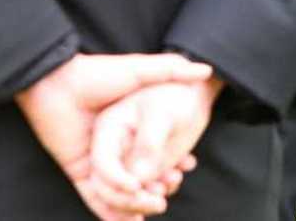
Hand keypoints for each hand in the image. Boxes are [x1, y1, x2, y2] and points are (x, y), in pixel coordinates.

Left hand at [14, 54, 213, 220]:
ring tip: (156, 205)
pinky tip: (130, 220)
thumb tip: (206, 71)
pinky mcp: (77, 170)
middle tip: (170, 188)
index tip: (185, 168)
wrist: (57, 81)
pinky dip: (110, 211)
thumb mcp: (143, 71)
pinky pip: (95, 196)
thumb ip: (172, 69)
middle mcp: (114, 144)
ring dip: (137, 202)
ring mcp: (95, 158)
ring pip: (119, 189)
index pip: (154, 149)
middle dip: (157, 186)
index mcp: (129, 123)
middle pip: (139, 173)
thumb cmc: (99, 74)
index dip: (172, 161)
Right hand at [87, 78, 223, 216]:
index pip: (102, 165)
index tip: (138, 188)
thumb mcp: (162, 113)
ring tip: (174, 180)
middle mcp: (115, 147)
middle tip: (159, 203)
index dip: (116, 181)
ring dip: (149, 197)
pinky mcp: (147, 165)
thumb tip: (138, 180)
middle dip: (132, 201)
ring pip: (128, 192)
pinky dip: (162, 188)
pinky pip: (147, 186)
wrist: (194, 92)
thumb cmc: (176, 95)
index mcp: (108, 129)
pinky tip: (179, 174)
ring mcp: (131, 158)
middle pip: (110, 186)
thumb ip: (149, 144)